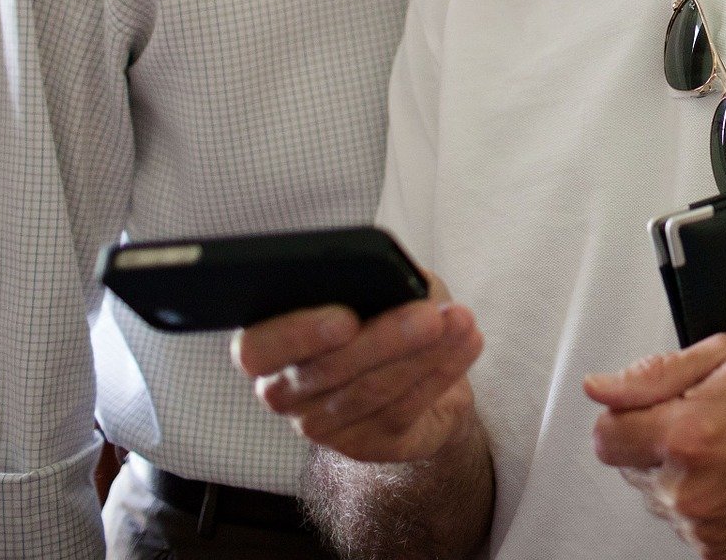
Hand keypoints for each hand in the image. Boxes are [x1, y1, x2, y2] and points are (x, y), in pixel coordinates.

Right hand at [232, 272, 484, 463]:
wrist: (420, 371)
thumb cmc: (387, 312)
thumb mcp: (381, 286)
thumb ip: (377, 278)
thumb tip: (395, 279)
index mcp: (271, 346)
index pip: (257, 350)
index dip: (298, 336)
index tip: (346, 318)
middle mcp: (287, 392)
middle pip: (329, 371)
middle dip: (385, 340)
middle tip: (430, 315)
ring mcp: (324, 426)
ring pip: (372, 391)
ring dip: (424, 354)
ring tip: (461, 320)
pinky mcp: (367, 445)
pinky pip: (404, 410)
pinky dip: (442, 372)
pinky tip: (468, 343)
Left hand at [586, 334, 725, 559]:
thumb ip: (654, 374)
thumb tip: (601, 387)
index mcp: (685, 433)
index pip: (605, 437)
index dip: (628, 416)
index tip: (657, 410)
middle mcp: (690, 488)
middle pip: (631, 469)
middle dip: (658, 444)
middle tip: (709, 425)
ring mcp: (706, 528)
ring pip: (659, 500)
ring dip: (681, 478)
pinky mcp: (723, 553)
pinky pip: (688, 528)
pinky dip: (705, 507)